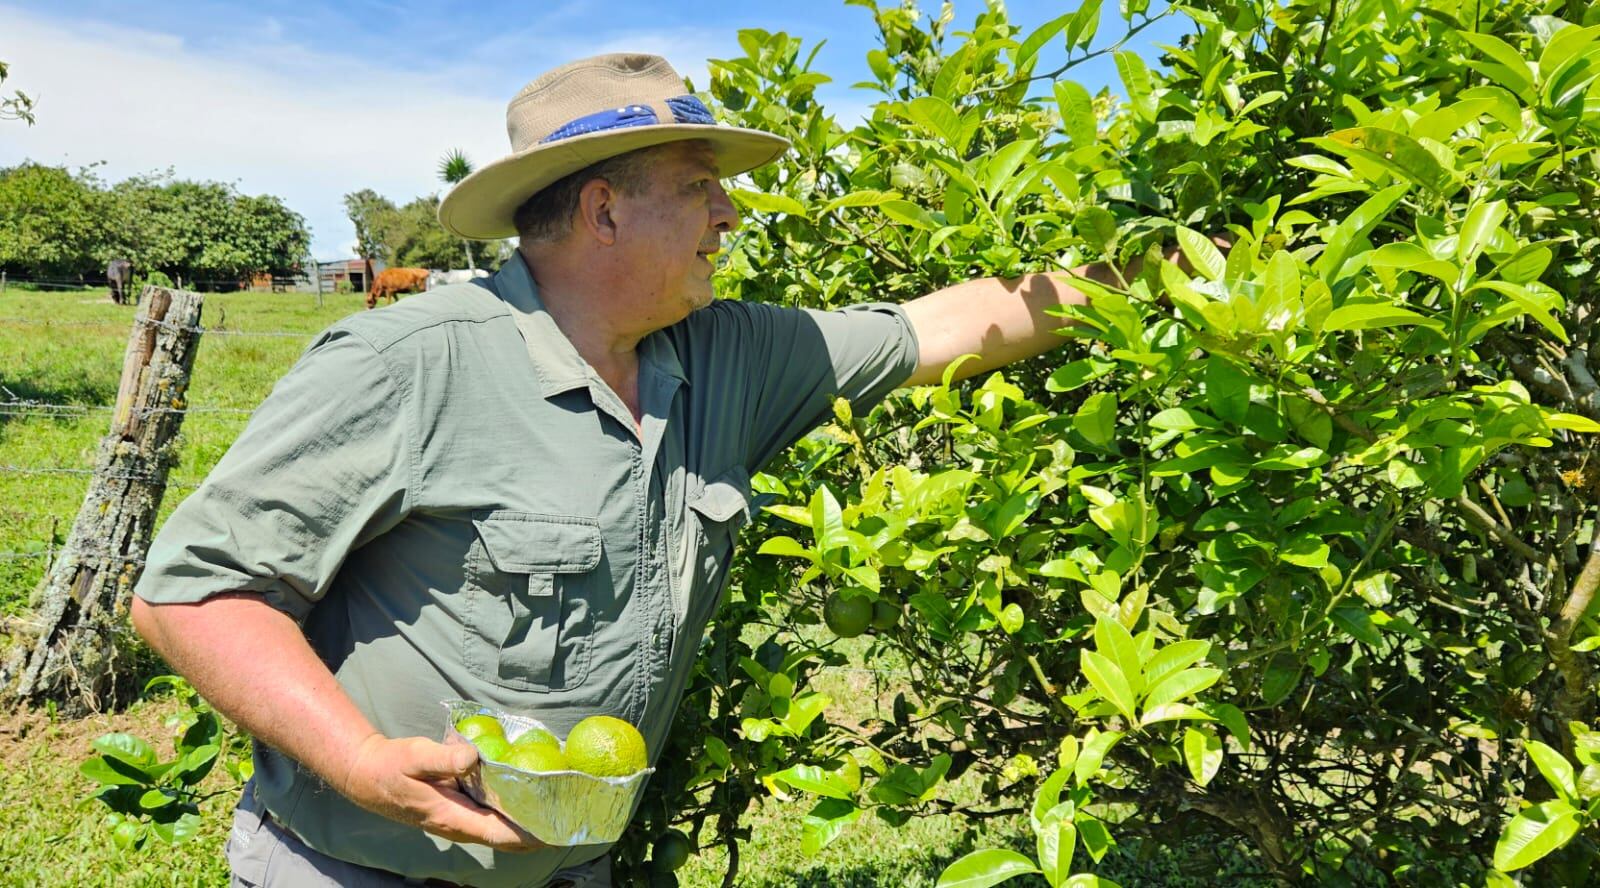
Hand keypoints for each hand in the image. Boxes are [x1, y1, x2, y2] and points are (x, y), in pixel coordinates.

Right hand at [339, 734, 544, 852]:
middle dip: (535, 830)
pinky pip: (490, 816)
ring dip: (525, 823)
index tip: (556, 830)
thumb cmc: (392, 765)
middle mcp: (459, 825)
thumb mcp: (417, 756)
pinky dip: (510, 811)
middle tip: (568, 816)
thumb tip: (473, 757)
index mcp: (453, 818)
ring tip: (556, 807)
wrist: (368, 775)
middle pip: (505, 836)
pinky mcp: (458, 810)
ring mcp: (459, 820)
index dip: (529, 836)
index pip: (499, 835)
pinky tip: (526, 794)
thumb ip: (445, 757)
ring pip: (499, 828)